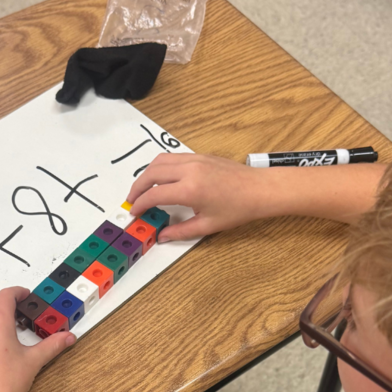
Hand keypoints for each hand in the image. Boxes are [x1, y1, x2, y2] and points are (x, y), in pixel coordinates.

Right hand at [126, 152, 273, 240]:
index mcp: (190, 189)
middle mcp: (189, 170)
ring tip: (143, 189)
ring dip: (147, 174)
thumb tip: (163, 236)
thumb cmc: (238, 208)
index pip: (154, 195)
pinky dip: (160, 167)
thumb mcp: (207, 225)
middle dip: (137, 187)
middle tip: (132, 200)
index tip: (134, 212)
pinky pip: (172, 158)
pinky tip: (160, 179)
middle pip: (151, 174)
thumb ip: (180, 231)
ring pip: (159, 161)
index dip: (140, 204)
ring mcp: (194, 160)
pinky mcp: (199, 156)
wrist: (259, 190)